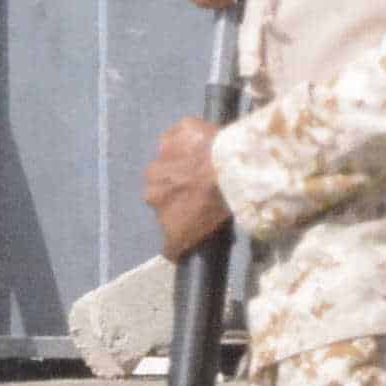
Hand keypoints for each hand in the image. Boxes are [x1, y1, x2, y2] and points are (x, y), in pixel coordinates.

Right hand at [143, 117, 233, 259]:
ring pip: (169, 158)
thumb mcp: (192, 233)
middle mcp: (152, 176)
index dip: (177, 208)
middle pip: (161, 182)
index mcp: (153, 200)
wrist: (232, 171)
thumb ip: (175, 240)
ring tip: (207, 164)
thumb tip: (169, 255)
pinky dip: (190, 139)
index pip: (161, 207)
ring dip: (182, 162)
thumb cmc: (215, 205)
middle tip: (204, 186)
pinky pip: (181, 135)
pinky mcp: (180, 130)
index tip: (195, 208)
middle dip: (176, 184)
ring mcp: (164, 151)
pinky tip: (207, 144)